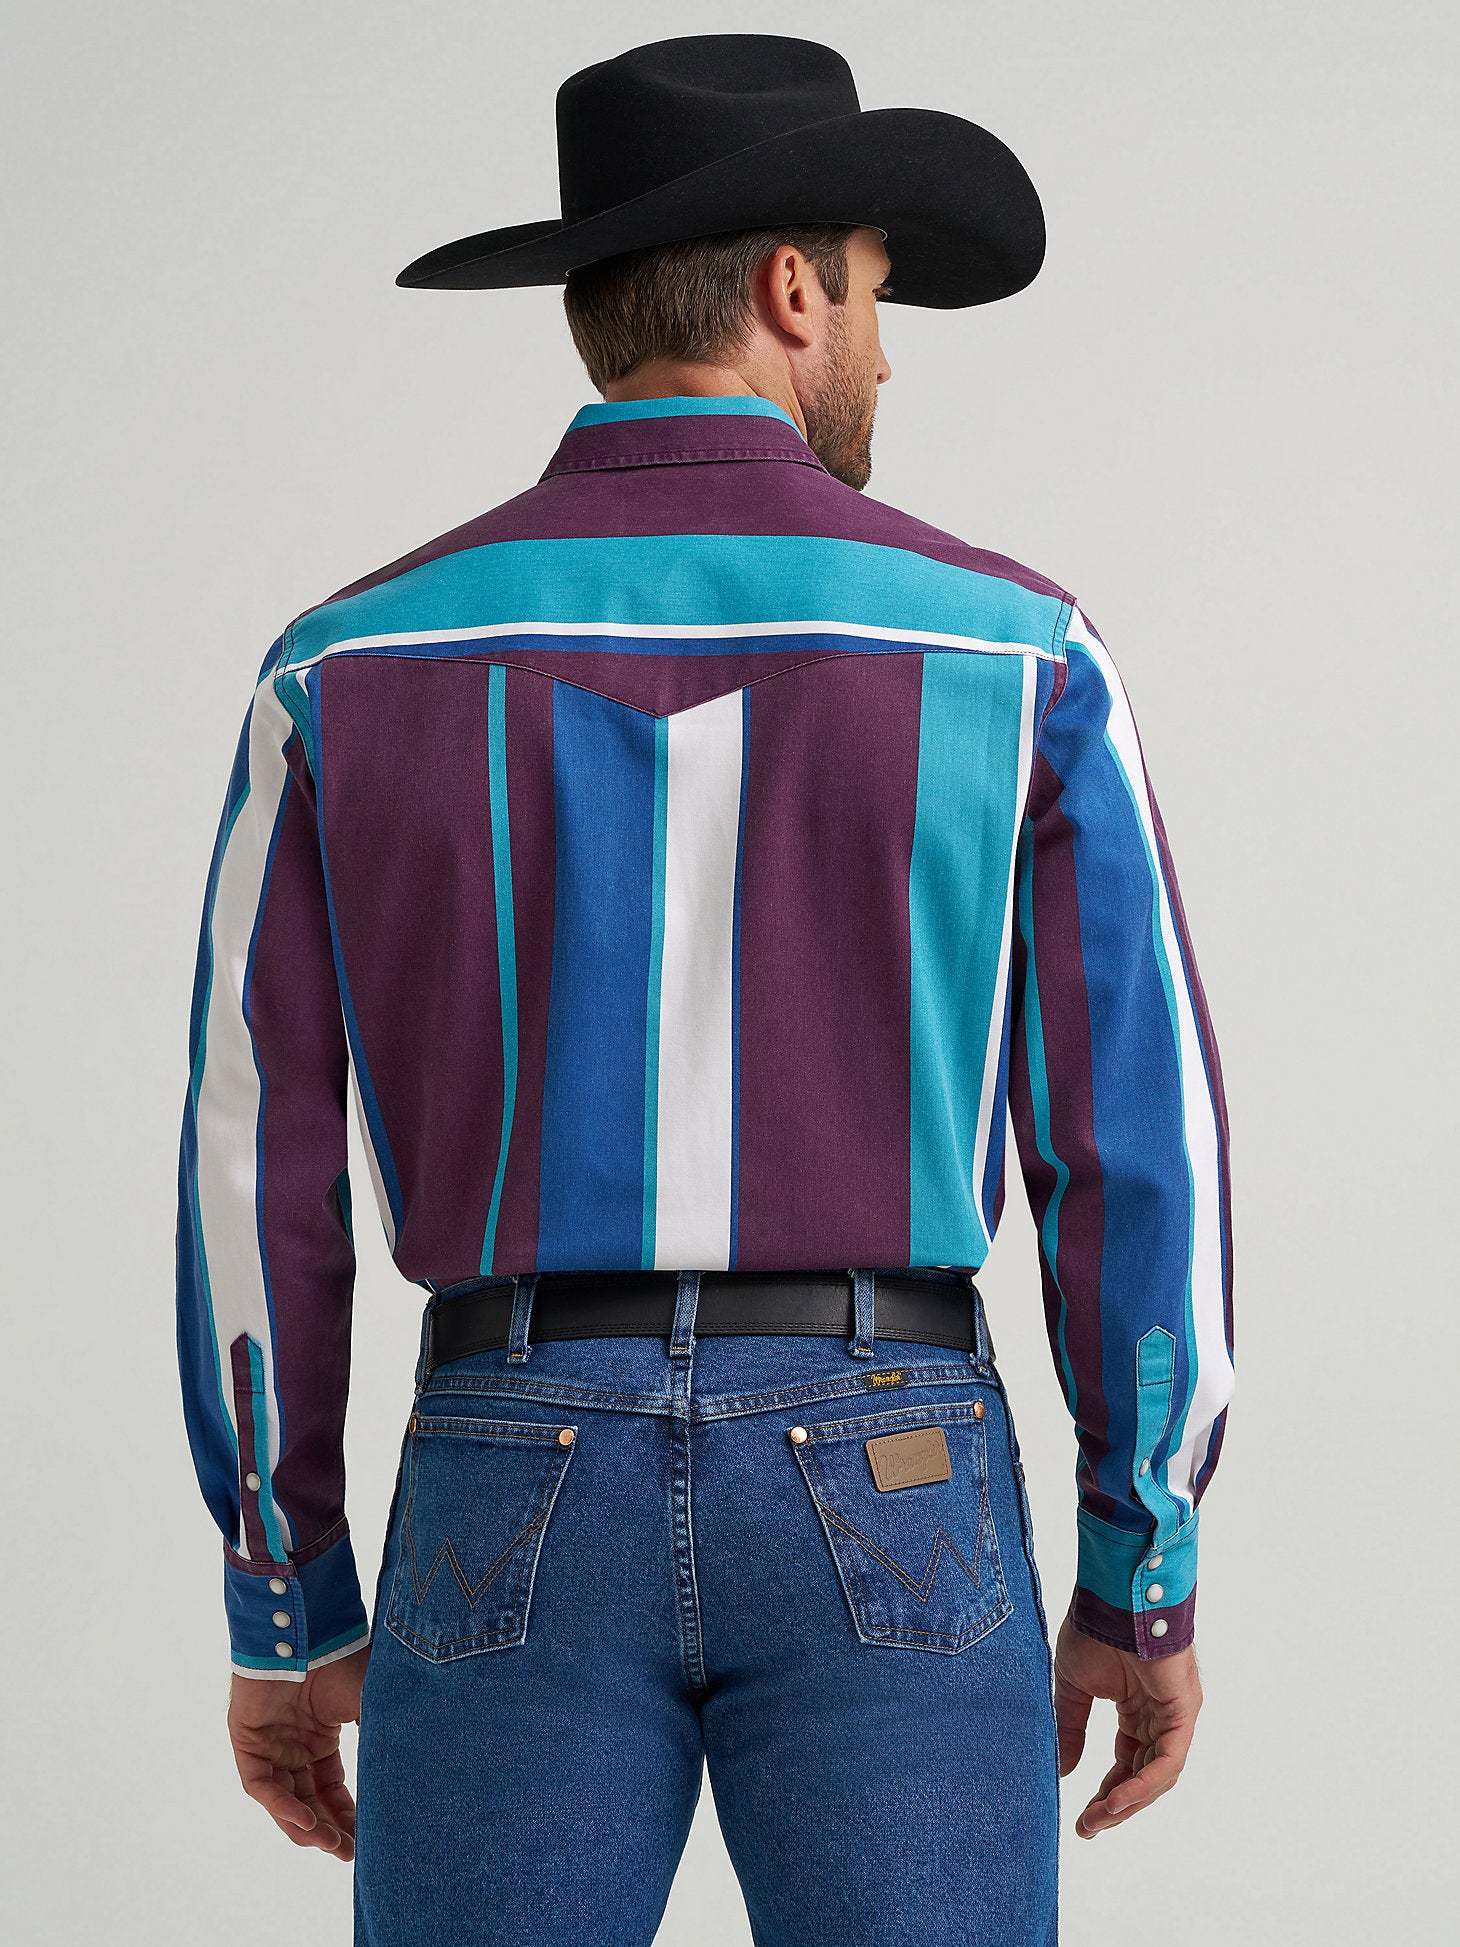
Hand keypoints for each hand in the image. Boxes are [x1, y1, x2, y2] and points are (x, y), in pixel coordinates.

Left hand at [228, 1643, 369, 1858]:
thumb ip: (380, 1739)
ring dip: (306, 1826)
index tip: (367, 1840)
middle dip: (330, 1829)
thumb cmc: (341, 1659)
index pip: (332, 1789)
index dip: (348, 1816)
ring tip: (330, 1844)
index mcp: (320, 1737)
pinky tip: (305, 1820)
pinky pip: (261, 1785)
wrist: (306, 1628)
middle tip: (350, 1853)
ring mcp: (269, 1745)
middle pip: (310, 1801)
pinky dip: (282, 1805)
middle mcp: (293, 1746)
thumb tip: (410, 1774)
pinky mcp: (246, 1741)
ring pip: (285, 1800)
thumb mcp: (369, 1704)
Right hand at [1053, 1610, 1202, 1837]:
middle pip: (1142, 1775)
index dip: (1106, 1792)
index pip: (1126, 1762)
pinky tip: (1116, 1800)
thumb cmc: (1095, 1628)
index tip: (1082, 1818)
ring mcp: (1174, 1714)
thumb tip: (1062, 1770)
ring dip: (1127, 1802)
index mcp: (1136, 1707)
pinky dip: (1142, 1784)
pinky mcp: (1182, 1711)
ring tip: (1097, 1819)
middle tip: (1087, 1827)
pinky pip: (1166, 1760)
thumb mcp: (1074, 1687)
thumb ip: (1070, 1728)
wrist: (1112, 1596)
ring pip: (1157, 1775)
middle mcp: (1159, 1715)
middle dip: (1116, 1806)